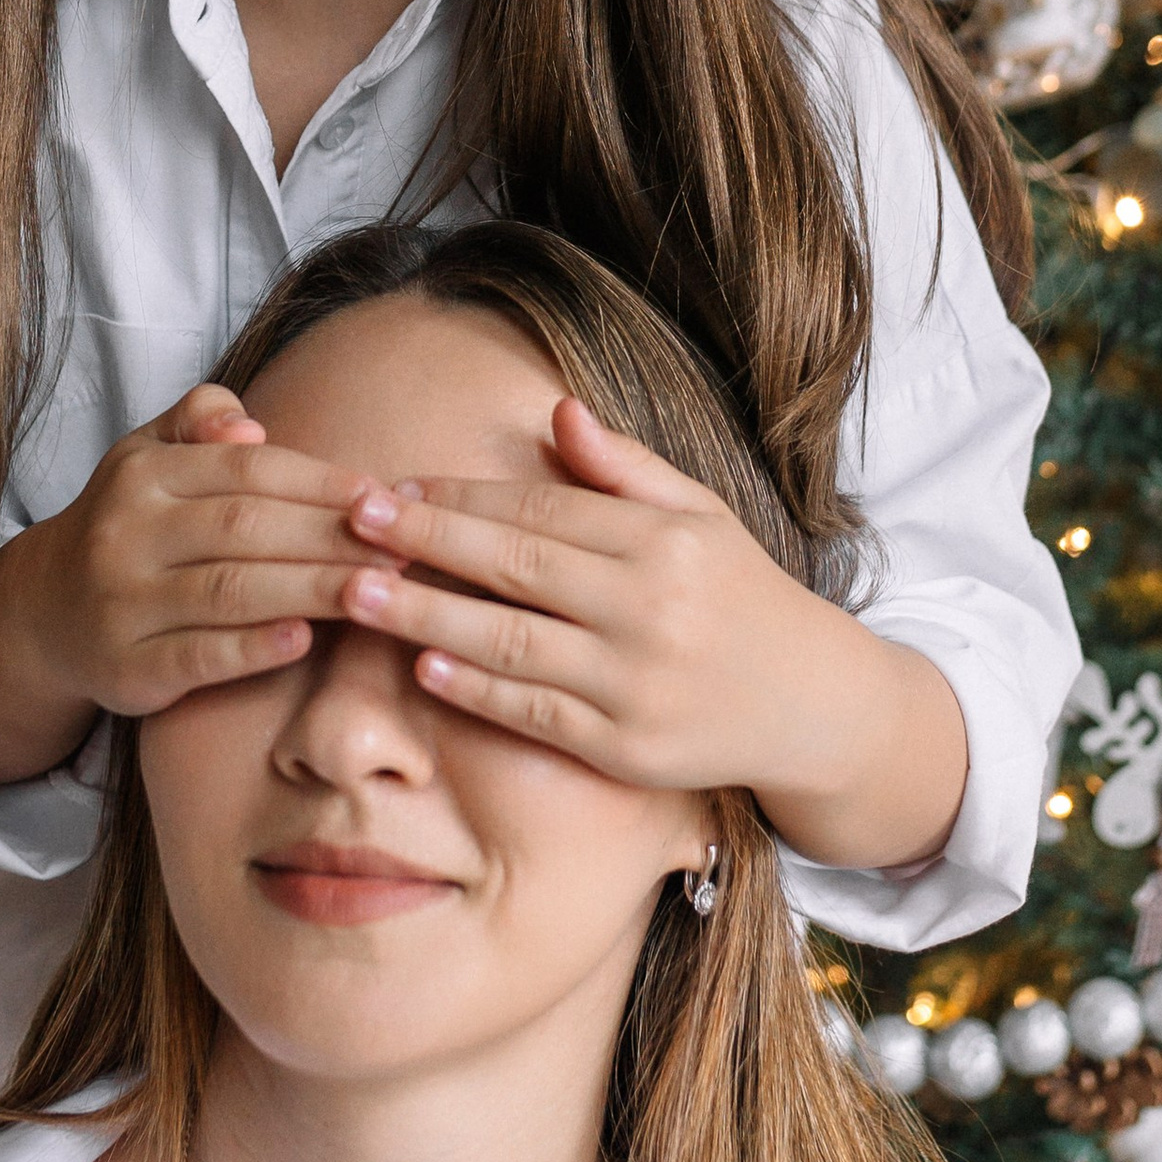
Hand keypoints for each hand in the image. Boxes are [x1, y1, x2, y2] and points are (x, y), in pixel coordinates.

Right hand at [0, 383, 382, 786]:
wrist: (43, 615)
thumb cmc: (127, 526)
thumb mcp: (146, 455)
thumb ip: (199, 416)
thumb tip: (250, 423)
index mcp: (143, 475)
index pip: (248, 469)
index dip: (321, 483)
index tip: (385, 497)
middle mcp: (127, 534)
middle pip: (248, 528)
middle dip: (333, 537)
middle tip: (405, 548)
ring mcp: (124, 603)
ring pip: (232, 590)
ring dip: (313, 590)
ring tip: (379, 591)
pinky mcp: (127, 667)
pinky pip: (199, 655)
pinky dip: (254, 648)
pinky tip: (306, 639)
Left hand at [340, 399, 968, 866]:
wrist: (810, 703)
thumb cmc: (739, 594)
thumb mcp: (700, 514)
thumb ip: (623, 467)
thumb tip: (554, 412)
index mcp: (664, 540)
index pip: (541, 509)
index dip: (460, 497)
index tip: (392, 484)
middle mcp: (650, 608)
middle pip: (516, 567)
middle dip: (425, 541)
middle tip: (350, 520)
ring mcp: (636, 683)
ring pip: (512, 643)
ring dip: (426, 615)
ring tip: (358, 591)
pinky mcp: (627, 748)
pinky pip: (534, 714)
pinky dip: (476, 690)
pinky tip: (422, 664)